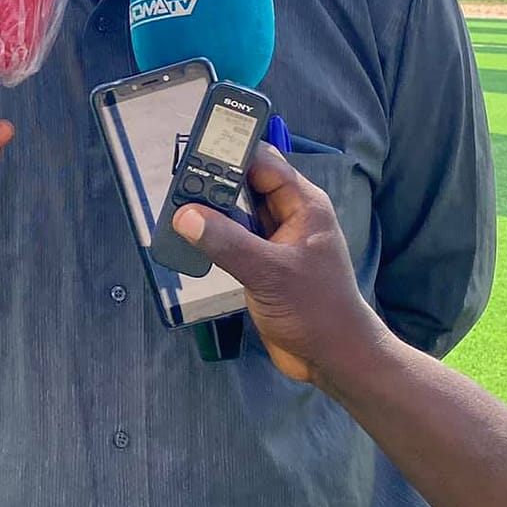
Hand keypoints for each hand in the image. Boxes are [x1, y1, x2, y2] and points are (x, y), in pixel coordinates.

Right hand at [171, 144, 376, 386]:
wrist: (333, 358)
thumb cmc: (314, 310)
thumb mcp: (269, 273)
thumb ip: (227, 242)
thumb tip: (185, 216)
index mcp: (304, 205)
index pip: (263, 163)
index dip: (231, 153)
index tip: (194, 148)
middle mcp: (290, 216)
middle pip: (247, 184)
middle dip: (214, 181)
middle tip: (176, 181)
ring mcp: (276, 241)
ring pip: (238, 212)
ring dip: (211, 210)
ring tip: (174, 205)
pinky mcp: (263, 264)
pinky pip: (234, 239)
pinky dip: (213, 236)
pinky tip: (188, 237)